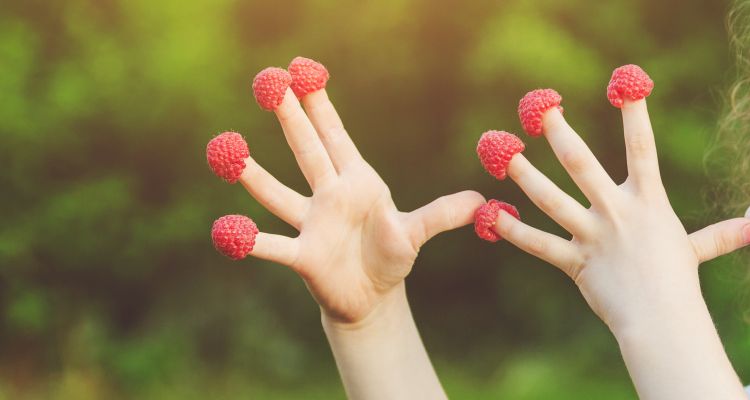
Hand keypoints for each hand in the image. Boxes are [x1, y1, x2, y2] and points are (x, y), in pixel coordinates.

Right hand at [215, 66, 483, 323]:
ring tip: (226, 149)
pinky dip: (250, 241)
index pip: (336, 137)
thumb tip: (482, 202)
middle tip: (269, 82)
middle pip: (307, 151)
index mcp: (358, 182)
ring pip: (278, 193)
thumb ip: (445, 214)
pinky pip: (272, 246)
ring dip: (254, 173)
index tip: (304, 72)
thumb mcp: (417, 233)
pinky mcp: (303, 257)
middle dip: (290, 118)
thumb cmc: (390, 257)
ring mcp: (312, 225)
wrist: (372, 297)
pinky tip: (227, 231)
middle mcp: (330, 197)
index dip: (321, 106)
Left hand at [493, 98, 749, 332]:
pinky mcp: (574, 262)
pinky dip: (513, 230)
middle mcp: (617, 212)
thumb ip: (717, 235)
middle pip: (582, 164)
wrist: (662, 322)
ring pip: (551, 200)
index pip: (642, 147)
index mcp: (647, 201)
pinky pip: (539, 244)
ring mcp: (593, 236)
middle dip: (560, 133)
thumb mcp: (694, 250)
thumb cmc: (677, 283)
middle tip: (541, 107)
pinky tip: (491, 215)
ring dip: (525, 174)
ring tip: (503, 151)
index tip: (626, 81)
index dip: (635, 113)